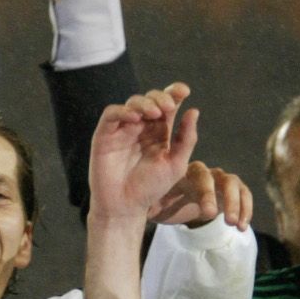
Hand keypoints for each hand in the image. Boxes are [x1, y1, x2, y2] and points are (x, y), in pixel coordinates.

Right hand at [87, 84, 198, 221]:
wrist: (125, 207)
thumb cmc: (150, 188)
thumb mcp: (176, 164)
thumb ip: (186, 139)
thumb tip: (194, 110)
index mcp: (160, 131)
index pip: (168, 104)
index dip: (174, 92)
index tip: (184, 91)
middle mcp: (142, 126)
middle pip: (151, 99)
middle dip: (160, 97)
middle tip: (168, 107)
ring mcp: (123, 129)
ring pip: (132, 102)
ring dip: (144, 103)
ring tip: (154, 113)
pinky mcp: (105, 135)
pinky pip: (111, 114)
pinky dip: (123, 111)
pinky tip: (135, 118)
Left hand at [148, 161, 253, 230]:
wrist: (172, 202)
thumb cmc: (160, 201)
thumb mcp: (153, 203)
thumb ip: (150, 203)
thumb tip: (144, 209)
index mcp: (186, 172)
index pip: (201, 175)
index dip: (207, 193)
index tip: (208, 214)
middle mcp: (206, 173)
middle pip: (223, 179)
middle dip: (228, 200)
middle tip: (228, 222)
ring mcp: (219, 180)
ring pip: (236, 185)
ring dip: (240, 205)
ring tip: (238, 227)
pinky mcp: (230, 192)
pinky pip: (244, 195)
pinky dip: (246, 209)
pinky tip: (243, 228)